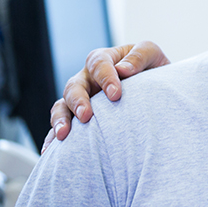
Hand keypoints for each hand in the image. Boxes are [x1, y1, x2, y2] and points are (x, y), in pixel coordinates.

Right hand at [42, 41, 169, 152]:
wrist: (156, 90)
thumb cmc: (152, 69)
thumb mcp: (152, 55)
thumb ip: (140, 57)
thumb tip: (123, 70)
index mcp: (105, 60)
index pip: (99, 64)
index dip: (106, 78)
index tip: (116, 95)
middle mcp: (88, 79)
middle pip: (74, 86)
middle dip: (78, 101)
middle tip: (86, 116)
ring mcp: (81, 98)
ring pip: (62, 106)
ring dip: (60, 119)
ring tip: (63, 135)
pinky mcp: (79, 118)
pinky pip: (61, 126)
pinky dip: (53, 137)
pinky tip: (51, 150)